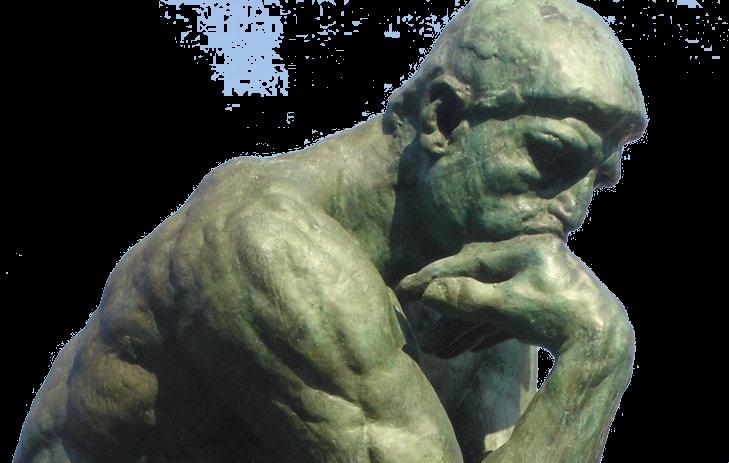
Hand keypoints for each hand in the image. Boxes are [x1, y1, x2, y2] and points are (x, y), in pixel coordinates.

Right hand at [396, 234, 623, 353]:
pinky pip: (506, 317)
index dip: (432, 278)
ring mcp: (538, 285)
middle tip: (420, 331)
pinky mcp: (545, 307)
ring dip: (463, 328)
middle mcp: (529, 263)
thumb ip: (466, 297)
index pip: (466, 263)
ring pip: (489, 305)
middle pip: (476, 287)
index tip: (404, 289)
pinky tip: (468, 348)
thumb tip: (429, 293)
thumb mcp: (506, 306)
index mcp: (521, 250)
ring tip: (438, 350)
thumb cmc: (556, 317)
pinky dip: (486, 331)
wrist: (605, 344)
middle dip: (447, 315)